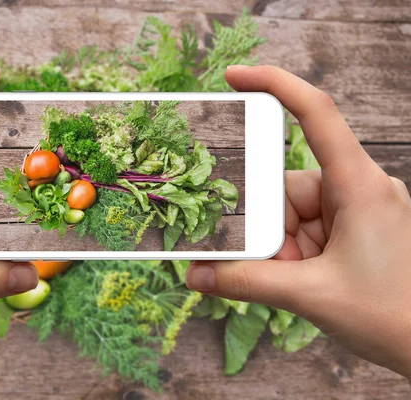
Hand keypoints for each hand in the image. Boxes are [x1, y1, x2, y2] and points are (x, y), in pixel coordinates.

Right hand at [186, 65, 410, 379]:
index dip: (275, 86)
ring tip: (294, 279)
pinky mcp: (352, 229)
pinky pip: (305, 228)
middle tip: (276, 263)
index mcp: (358, 184)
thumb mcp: (311, 295)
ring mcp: (355, 209)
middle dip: (270, 227)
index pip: (316, 114)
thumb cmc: (394, 315)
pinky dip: (293, 253)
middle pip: (288, 184)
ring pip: (292, 212)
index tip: (234, 79)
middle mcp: (357, 188)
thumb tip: (196, 276)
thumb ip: (247, 282)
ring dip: (282, 247)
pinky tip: (298, 277)